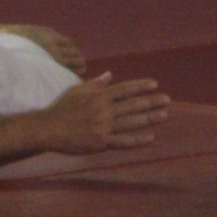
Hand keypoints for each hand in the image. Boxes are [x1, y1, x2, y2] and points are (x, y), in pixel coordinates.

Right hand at [40, 73, 169, 154]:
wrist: (49, 128)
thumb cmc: (61, 108)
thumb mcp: (76, 90)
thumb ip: (95, 84)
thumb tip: (109, 75)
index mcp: (97, 96)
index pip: (123, 89)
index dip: (140, 86)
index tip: (154, 84)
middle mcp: (103, 110)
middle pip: (132, 104)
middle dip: (151, 101)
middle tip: (167, 99)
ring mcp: (103, 126)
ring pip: (131, 121)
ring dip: (149, 118)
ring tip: (164, 114)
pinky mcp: (101, 142)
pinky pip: (123, 141)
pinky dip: (138, 140)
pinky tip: (151, 138)